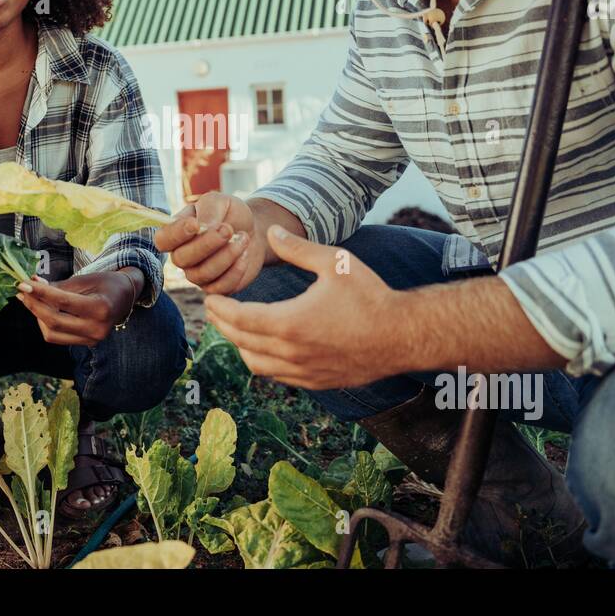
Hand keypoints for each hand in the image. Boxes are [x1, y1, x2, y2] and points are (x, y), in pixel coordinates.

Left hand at [15, 268, 142, 346]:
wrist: (126, 297)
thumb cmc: (106, 283)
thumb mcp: (84, 280)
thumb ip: (58, 286)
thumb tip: (31, 284)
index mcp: (100, 308)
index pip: (62, 301)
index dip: (40, 293)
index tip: (23, 284)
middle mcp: (97, 328)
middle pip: (54, 321)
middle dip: (34, 305)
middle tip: (22, 291)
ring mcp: (92, 339)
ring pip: (52, 333)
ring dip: (37, 316)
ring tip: (31, 300)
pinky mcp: (86, 343)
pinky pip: (58, 337)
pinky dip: (46, 324)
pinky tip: (41, 310)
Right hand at [154, 192, 264, 294]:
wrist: (254, 230)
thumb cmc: (231, 214)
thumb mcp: (220, 201)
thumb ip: (208, 210)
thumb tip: (201, 227)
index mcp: (177, 233)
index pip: (163, 240)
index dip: (175, 234)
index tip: (194, 224)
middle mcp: (183, 256)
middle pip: (181, 259)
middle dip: (206, 244)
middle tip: (227, 229)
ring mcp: (197, 274)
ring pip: (202, 274)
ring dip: (226, 256)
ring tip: (243, 238)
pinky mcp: (216, 286)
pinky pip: (220, 287)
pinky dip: (235, 271)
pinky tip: (245, 254)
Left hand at [203, 225, 407, 388]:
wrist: (403, 336)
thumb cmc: (371, 295)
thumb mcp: (334, 262)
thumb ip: (298, 247)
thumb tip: (272, 232)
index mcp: (289, 323)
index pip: (238, 318)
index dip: (220, 308)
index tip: (211, 298)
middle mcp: (290, 353)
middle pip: (241, 342)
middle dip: (223, 325)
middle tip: (215, 310)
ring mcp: (303, 372)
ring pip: (256, 365)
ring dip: (241, 346)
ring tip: (237, 328)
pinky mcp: (316, 383)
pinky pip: (277, 376)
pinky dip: (263, 362)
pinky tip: (266, 347)